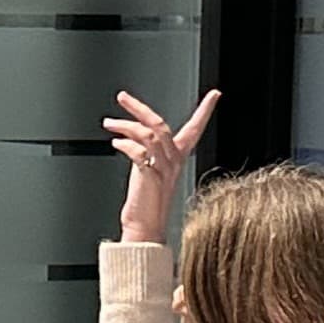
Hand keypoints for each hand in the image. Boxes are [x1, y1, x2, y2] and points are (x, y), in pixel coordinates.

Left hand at [105, 86, 219, 246]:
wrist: (144, 227)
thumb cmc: (146, 201)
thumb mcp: (148, 169)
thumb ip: (146, 151)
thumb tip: (130, 134)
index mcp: (177, 158)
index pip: (195, 129)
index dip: (205, 111)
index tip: (214, 95)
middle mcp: (173, 161)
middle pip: (161, 125)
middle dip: (140, 107)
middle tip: (122, 97)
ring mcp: (163, 169)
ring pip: (149, 135)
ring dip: (125, 125)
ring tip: (109, 123)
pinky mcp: (150, 177)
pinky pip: (140, 152)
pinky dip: (125, 144)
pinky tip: (115, 143)